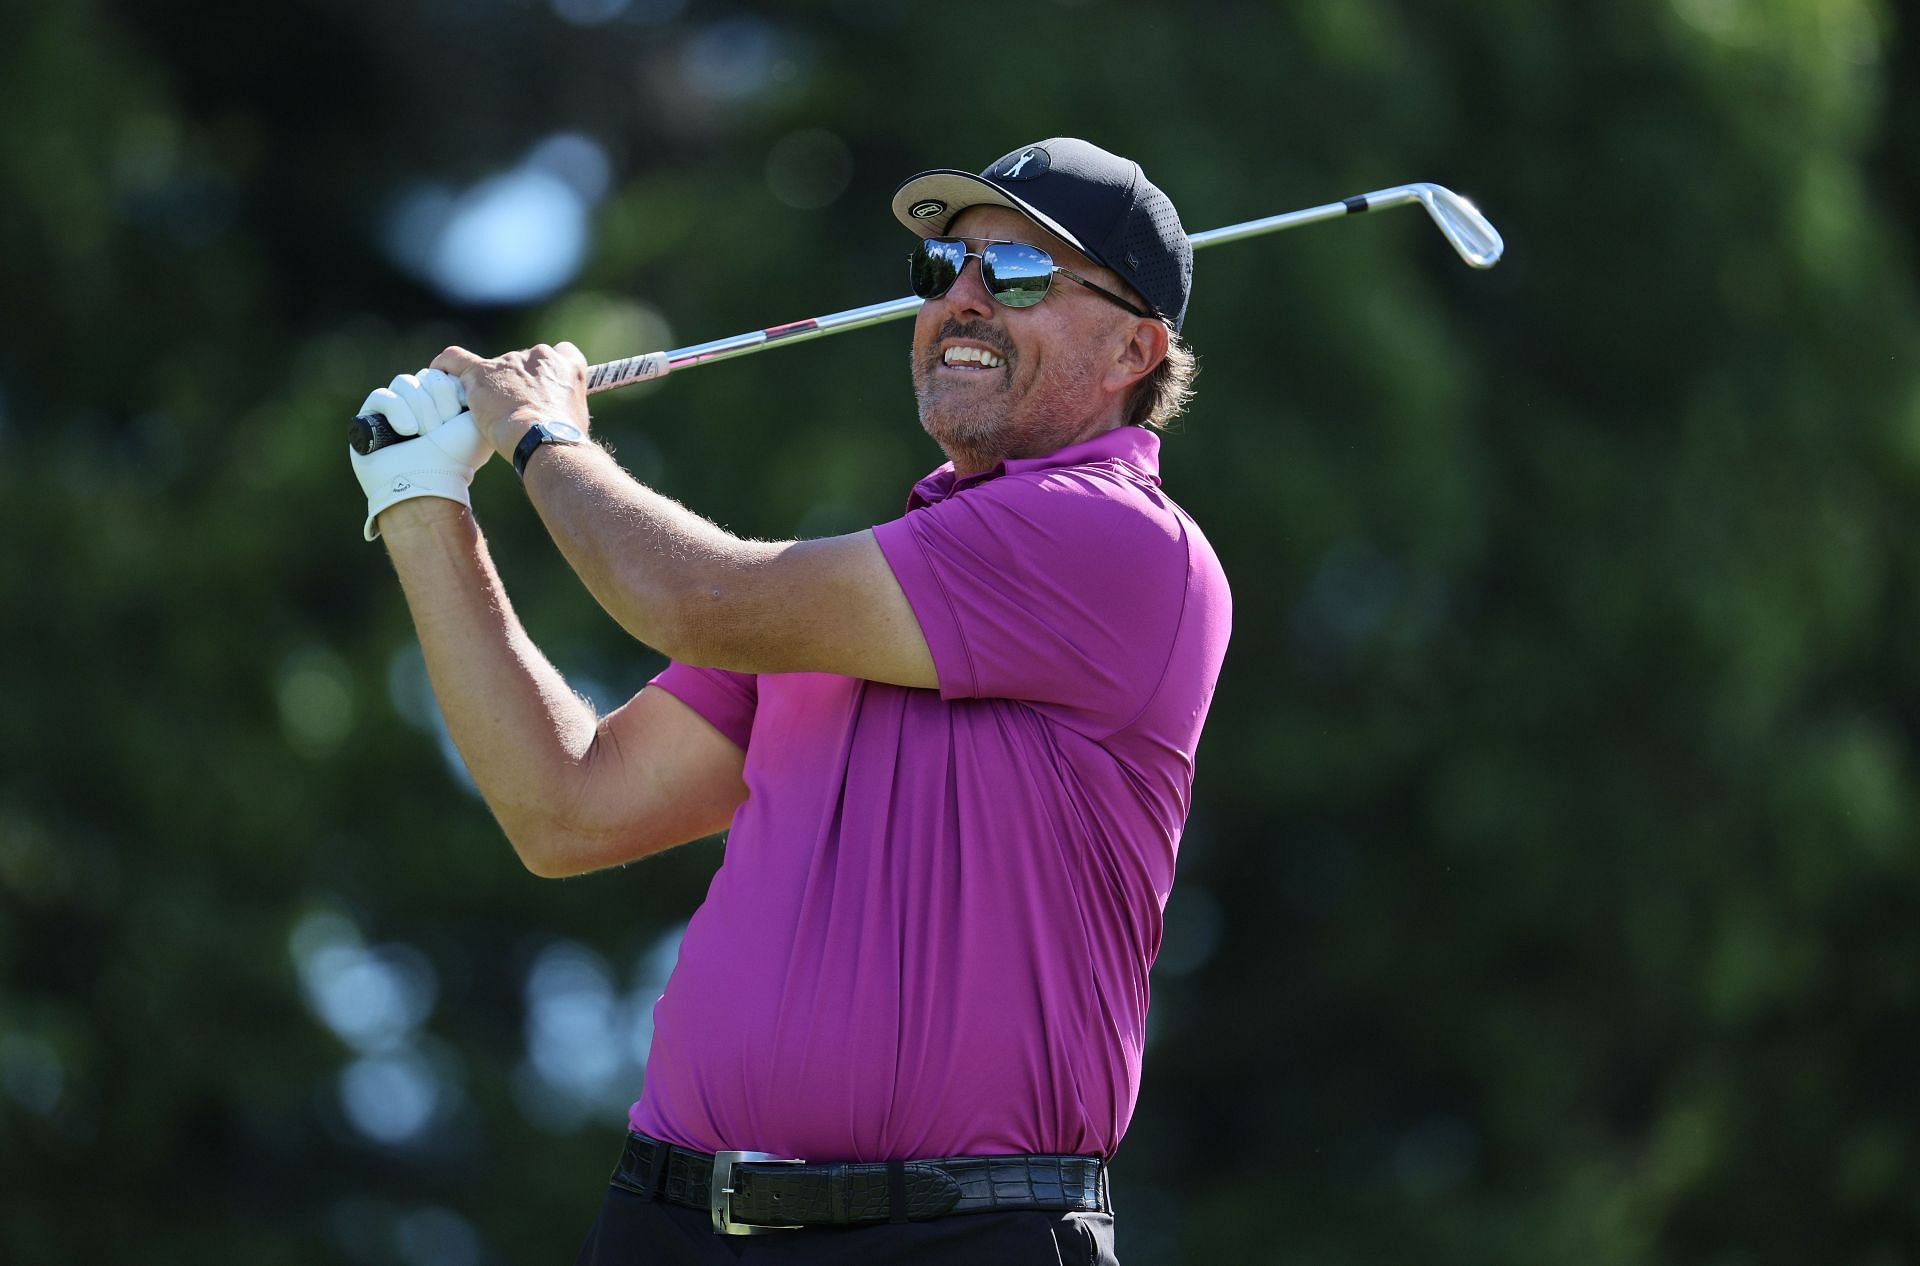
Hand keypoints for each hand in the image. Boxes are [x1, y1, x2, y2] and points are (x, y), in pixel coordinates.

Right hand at [349, 368, 492, 540]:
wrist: (429, 482)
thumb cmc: (456, 457)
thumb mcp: (476, 421)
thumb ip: (473, 391)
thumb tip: (458, 370)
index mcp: (444, 403)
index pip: (444, 373)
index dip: (452, 391)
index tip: (457, 417)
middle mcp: (419, 404)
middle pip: (426, 375)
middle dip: (437, 404)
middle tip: (440, 431)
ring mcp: (394, 409)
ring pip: (405, 382)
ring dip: (419, 409)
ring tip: (421, 435)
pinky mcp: (370, 416)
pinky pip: (382, 395)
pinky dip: (397, 411)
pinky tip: (406, 431)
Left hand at [429, 343, 591, 461]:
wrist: (544, 441)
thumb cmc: (563, 439)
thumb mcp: (576, 418)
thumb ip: (564, 405)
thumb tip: (558, 417)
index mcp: (567, 365)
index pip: (558, 353)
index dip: (545, 371)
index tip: (540, 387)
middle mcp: (539, 356)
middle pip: (521, 362)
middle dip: (516, 382)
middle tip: (513, 409)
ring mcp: (508, 362)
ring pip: (492, 368)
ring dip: (489, 385)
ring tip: (487, 412)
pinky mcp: (480, 373)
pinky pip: (455, 360)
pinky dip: (445, 365)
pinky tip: (439, 373)